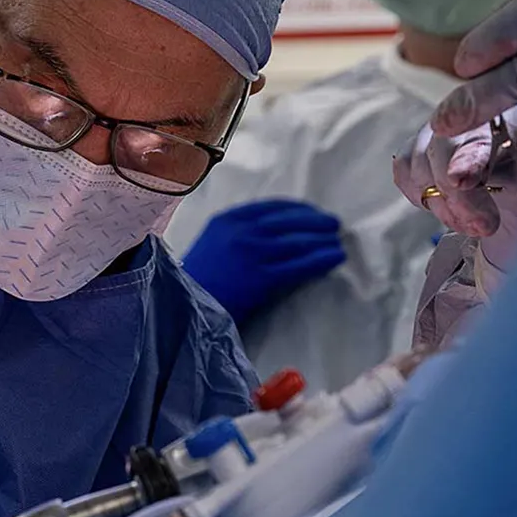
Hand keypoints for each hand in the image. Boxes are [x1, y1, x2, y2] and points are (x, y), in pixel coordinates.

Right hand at [181, 199, 346, 326]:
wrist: (179, 309)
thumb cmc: (196, 282)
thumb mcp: (212, 246)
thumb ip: (236, 235)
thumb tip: (271, 233)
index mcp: (226, 220)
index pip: (271, 206)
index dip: (297, 209)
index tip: (312, 212)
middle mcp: (241, 231)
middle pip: (289, 220)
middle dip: (315, 220)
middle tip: (333, 224)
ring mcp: (253, 254)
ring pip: (299, 240)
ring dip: (323, 238)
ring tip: (337, 241)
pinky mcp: (263, 279)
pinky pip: (301, 264)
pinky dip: (322, 258)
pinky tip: (335, 258)